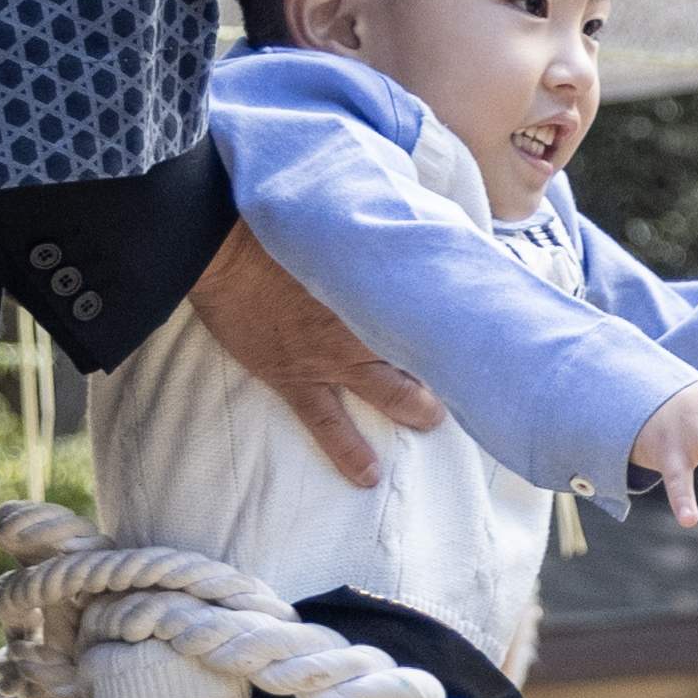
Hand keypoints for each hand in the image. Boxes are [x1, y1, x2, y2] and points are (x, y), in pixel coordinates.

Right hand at [192, 228, 443, 488]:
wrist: (221, 247)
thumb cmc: (280, 226)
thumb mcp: (343, 222)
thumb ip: (382, 236)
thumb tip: (416, 232)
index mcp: (378, 285)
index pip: (433, 308)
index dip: (457, 320)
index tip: (476, 326)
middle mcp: (363, 327)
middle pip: (421, 357)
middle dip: (445, 371)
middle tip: (464, 378)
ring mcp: (330, 359)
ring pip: (389, 393)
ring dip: (417, 409)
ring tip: (432, 421)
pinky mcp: (295, 378)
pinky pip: (328, 424)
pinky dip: (350, 452)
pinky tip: (368, 475)